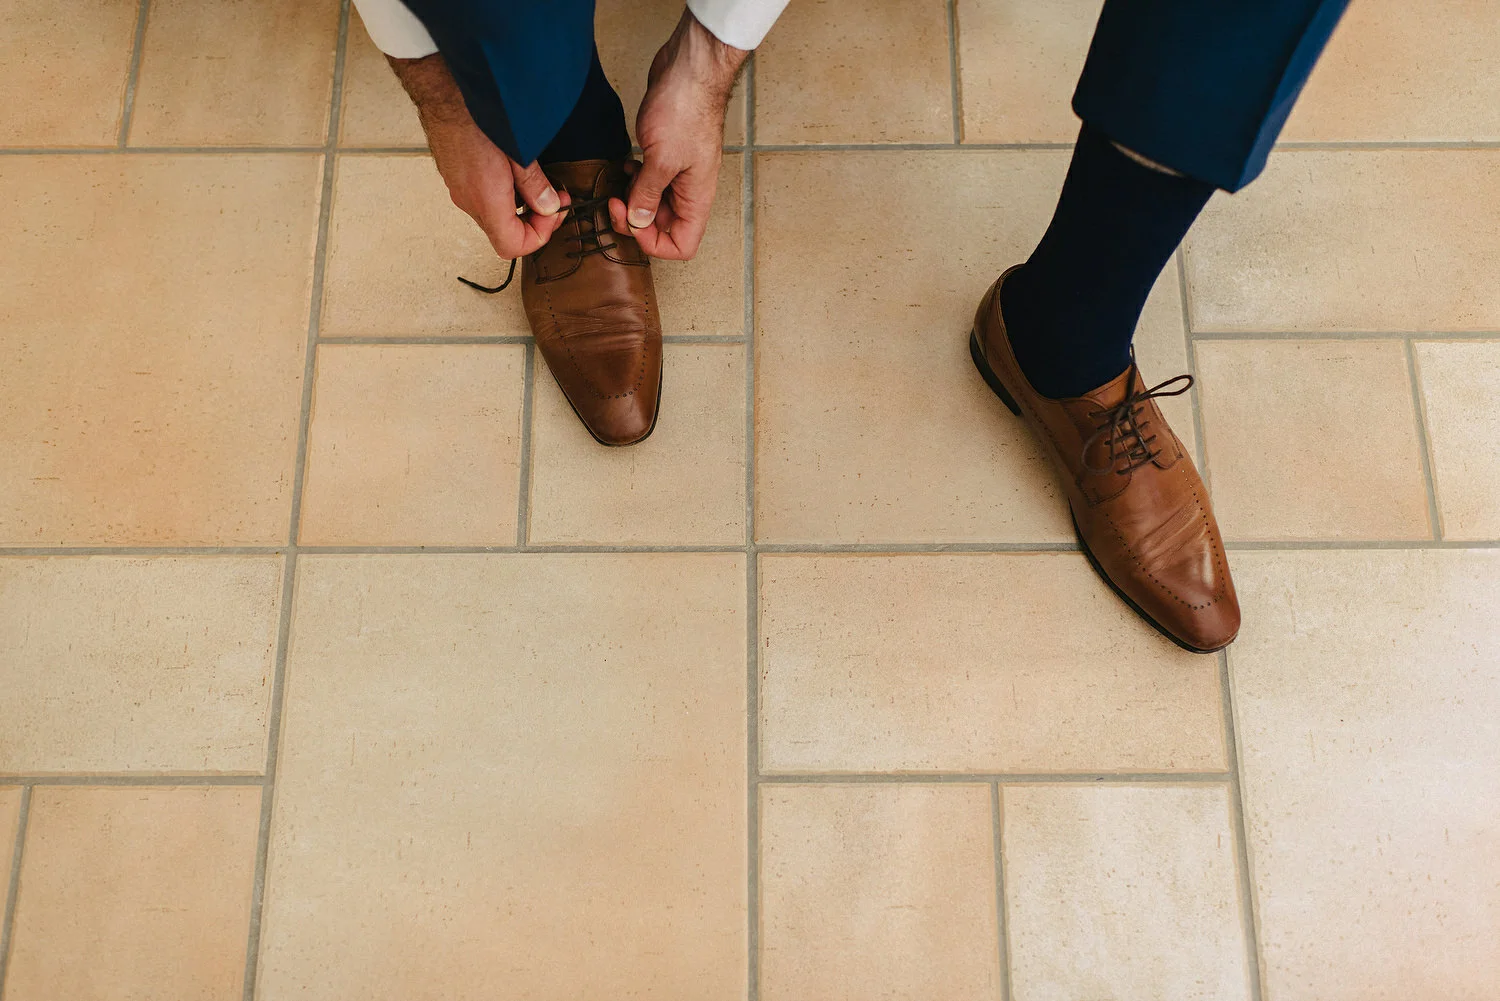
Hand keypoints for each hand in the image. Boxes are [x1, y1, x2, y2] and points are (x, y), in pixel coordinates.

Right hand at [388, 53, 569, 258]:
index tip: (554, 213)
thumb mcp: (518, 152)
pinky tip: (513, 173)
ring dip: (519, 208)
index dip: (539, 237)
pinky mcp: (457, 179)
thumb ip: (534, 185)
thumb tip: (548, 206)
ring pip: (495, 218)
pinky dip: (504, 196)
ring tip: (535, 183)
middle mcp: (469, 202)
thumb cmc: (476, 117)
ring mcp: (460, 192)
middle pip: (505, 235)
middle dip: (534, 222)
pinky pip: (484, 201)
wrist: (443, 93)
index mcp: (486, 202)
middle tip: (553, 199)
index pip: (512, 247)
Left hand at [608, 9, 746, 259]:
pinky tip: (624, 166)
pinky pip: (648, 181)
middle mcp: (689, 191)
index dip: (653, 244)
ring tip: (618, 184)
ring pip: (653, 204)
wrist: (689, 70)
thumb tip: (637, 222)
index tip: (630, 222)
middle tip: (614, 202)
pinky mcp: (665, 155)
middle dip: (635, 220)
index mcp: (696, 199)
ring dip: (632, 200)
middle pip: (663, 227)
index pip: (682, 245)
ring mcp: (678, 173)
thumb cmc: (685, 111)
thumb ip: (647, 195)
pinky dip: (633, 180)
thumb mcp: (661, 160)